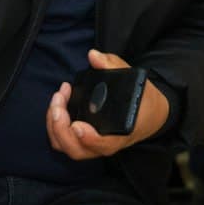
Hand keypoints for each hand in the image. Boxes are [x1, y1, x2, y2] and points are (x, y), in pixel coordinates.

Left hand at [46, 49, 169, 159]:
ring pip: (65, 146)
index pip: (105, 144)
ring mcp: (92, 144)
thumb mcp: (134, 79)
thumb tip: (94, 56)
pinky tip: (60, 100)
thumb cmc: (142, 99)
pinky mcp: (82, 139)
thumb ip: (113, 65)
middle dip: (60, 126)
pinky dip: (54, 123)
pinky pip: (62, 139)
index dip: (89, 138)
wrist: (149, 114)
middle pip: (76, 149)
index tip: (77, 125)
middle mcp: (105, 144)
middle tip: (59, 98)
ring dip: (54, 123)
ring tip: (59, 95)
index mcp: (123, 133)